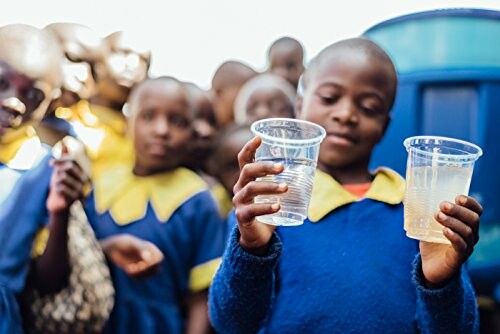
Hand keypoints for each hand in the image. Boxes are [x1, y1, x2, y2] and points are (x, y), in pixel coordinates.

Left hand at [46, 144, 87, 212]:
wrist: (58, 203)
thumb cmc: (60, 184)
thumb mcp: (61, 169)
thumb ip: (64, 157)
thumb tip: (64, 142)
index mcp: (82, 170)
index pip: (72, 160)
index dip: (60, 159)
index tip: (50, 163)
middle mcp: (84, 178)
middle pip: (69, 167)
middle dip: (59, 169)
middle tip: (55, 175)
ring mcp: (81, 187)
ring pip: (63, 177)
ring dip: (57, 181)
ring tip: (58, 185)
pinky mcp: (76, 197)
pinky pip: (63, 187)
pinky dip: (58, 188)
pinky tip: (59, 191)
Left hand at [101, 234, 163, 277]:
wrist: (113, 248)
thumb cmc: (123, 243)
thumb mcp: (131, 243)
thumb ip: (141, 249)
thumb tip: (148, 258)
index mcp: (151, 249)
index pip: (159, 258)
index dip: (153, 262)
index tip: (142, 262)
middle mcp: (149, 257)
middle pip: (157, 268)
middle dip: (146, 270)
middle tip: (135, 267)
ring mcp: (144, 265)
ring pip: (149, 274)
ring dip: (140, 274)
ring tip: (129, 268)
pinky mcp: (137, 272)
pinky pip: (140, 279)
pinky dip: (134, 276)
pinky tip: (127, 269)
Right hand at [233, 136, 287, 255]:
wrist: (257, 236)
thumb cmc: (267, 210)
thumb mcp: (274, 194)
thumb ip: (287, 182)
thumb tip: (313, 170)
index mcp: (246, 179)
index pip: (244, 159)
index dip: (249, 147)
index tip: (259, 137)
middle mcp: (239, 187)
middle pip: (248, 171)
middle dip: (265, 167)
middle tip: (282, 167)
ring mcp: (239, 202)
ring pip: (251, 189)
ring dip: (270, 186)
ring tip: (286, 188)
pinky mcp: (242, 216)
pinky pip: (252, 210)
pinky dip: (266, 207)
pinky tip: (278, 206)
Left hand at [420, 195, 481, 287]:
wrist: (430, 265)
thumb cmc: (432, 241)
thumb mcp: (428, 224)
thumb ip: (425, 212)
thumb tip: (410, 195)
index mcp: (466, 223)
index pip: (476, 210)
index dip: (470, 203)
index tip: (458, 197)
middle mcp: (471, 234)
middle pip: (473, 219)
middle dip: (458, 210)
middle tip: (443, 205)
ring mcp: (467, 246)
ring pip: (467, 231)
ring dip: (452, 221)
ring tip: (438, 215)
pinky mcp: (459, 257)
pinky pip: (461, 246)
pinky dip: (454, 237)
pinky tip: (445, 231)